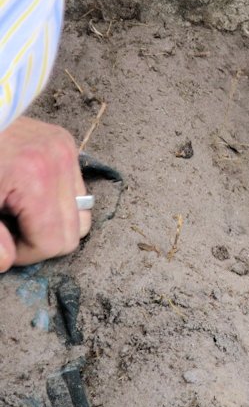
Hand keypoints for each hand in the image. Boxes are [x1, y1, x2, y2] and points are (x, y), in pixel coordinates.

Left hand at [0, 117, 90, 271]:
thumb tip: (7, 262)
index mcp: (34, 178)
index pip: (55, 241)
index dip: (27, 253)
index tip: (3, 243)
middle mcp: (59, 162)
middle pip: (75, 231)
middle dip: (43, 239)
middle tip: (11, 229)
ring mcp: (65, 150)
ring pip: (82, 213)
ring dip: (54, 222)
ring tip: (22, 213)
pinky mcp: (65, 144)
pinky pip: (77, 190)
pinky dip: (57, 201)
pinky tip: (29, 195)